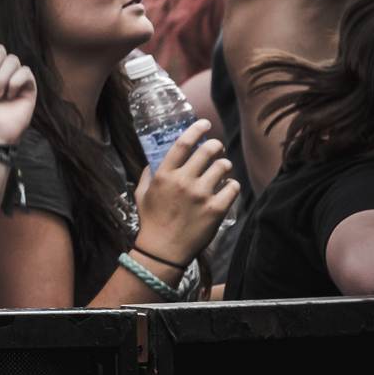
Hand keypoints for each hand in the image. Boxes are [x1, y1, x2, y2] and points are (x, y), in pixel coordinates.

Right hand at [132, 119, 237, 262]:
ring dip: (225, 165)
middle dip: (216, 146)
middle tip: (217, 149)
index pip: (183, 143)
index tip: (205, 123)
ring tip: (222, 171)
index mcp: (164, 175)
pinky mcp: (216, 209)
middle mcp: (183, 181)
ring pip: (223, 167)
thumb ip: (148, 175)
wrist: (163, 250)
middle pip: (207, 151)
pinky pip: (232, 188)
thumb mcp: (141, 195)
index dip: (197, 129)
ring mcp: (201, 195)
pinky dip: (232, 186)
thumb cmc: (151, 222)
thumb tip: (154, 161)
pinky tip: (227, 189)